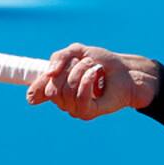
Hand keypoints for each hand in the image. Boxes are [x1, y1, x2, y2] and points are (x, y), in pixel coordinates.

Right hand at [26, 43, 154, 119]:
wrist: (126, 71)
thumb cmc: (103, 62)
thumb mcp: (78, 52)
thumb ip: (59, 57)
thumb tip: (49, 73)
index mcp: (58, 87)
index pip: (38, 92)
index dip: (37, 86)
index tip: (50, 73)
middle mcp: (63, 100)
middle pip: (52, 89)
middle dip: (68, 70)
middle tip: (86, 62)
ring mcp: (75, 108)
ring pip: (66, 92)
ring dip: (80, 72)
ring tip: (94, 67)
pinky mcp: (88, 113)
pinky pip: (79, 100)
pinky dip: (86, 82)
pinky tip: (95, 74)